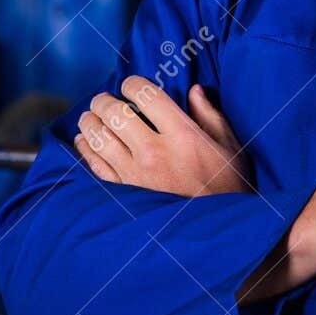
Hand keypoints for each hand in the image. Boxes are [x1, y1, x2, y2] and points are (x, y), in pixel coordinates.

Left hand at [74, 77, 251, 196]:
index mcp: (182, 135)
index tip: (131, 85)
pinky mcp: (123, 192)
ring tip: (91, 116)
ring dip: (90, 121)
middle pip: (115, 113)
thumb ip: (210, 116)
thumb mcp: (230, 147)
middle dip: (105, 100)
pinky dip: (85, 148)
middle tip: (105, 99)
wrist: (216, 231)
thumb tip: (194, 90)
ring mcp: (134, 174)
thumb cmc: (228, 186)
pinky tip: (85, 140)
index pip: (147, 96)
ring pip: (98, 136)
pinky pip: (94, 164)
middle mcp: (154, 152)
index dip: (133, 84)